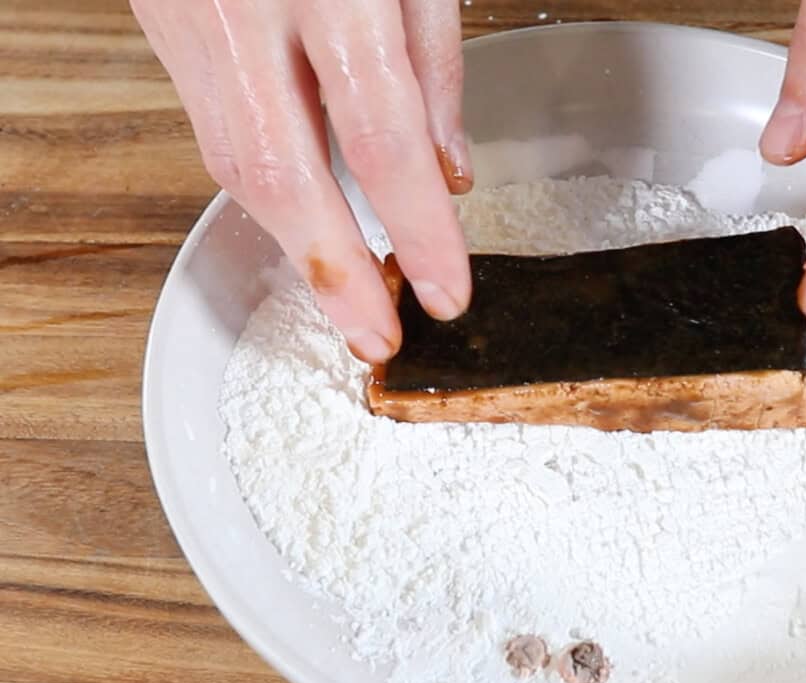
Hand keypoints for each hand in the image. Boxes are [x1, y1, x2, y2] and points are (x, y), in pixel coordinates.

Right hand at [131, 0, 473, 362]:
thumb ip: (433, 60)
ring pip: (237, 162)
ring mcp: (194, 19)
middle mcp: (247, 11)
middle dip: (337, 271)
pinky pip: (217, 128)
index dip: (420, 230)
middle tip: (376, 336)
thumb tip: (450, 170)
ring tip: (349, 295)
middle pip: (286, 174)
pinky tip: (305, 223)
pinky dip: (266, 189)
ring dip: (296, 242)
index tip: (448, 291)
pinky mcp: (165, 25)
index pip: (384, 141)